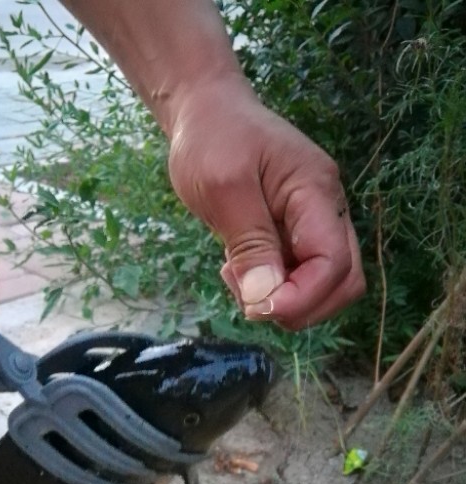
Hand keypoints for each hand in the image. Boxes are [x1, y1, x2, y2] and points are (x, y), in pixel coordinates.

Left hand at [167, 76, 364, 329]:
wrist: (206, 111)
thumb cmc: (212, 139)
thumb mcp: (223, 189)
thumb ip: (250, 244)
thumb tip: (265, 299)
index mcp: (316, 193)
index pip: (335, 263)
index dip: (301, 297)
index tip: (256, 306)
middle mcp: (327, 211)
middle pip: (343, 282)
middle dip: (299, 306)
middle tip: (248, 294)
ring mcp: (314, 224)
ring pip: (325, 286)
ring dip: (284, 300)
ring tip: (237, 275)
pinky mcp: (295, 234)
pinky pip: (299, 277)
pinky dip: (273, 287)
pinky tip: (239, 269)